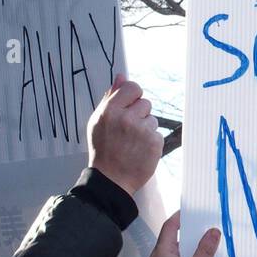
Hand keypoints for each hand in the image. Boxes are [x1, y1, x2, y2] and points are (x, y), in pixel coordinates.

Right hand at [86, 73, 160, 197]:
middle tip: (128, 131)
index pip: (133, 87)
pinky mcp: (155, 142)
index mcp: (110, 110)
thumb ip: (110, 97)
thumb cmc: (103, 149)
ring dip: (145, 128)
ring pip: (153, 119)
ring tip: (132, 142)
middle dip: (139, 114)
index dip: (133, 96)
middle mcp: (126, 118)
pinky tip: (139, 150)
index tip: (129, 107)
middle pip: (145, 102)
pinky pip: (157, 133)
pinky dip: (151, 141)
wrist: (111, 179)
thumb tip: (121, 77)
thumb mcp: (98, 121)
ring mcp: (142, 131)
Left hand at [131, 212, 219, 256]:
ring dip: (189, 249)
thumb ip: (205, 251)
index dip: (182, 216)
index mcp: (162, 253)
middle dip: (190, 232)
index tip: (196, 210)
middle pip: (172, 239)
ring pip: (174, 253)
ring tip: (207, 246)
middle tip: (207, 227)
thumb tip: (214, 231)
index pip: (170, 226)